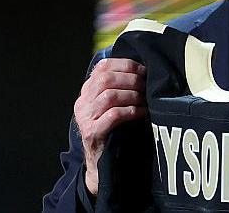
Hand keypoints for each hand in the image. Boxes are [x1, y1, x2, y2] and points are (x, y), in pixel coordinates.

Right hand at [74, 58, 146, 194]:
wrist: (101, 163)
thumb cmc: (113, 129)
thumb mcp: (112, 105)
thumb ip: (120, 87)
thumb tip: (144, 70)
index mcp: (86, 91)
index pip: (102, 67)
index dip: (125, 65)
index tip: (143, 70)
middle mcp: (82, 102)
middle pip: (106, 79)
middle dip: (131, 79)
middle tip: (146, 86)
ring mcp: (85, 118)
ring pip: (109, 96)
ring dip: (132, 95)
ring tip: (145, 100)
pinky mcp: (92, 133)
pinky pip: (114, 115)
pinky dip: (131, 111)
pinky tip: (142, 112)